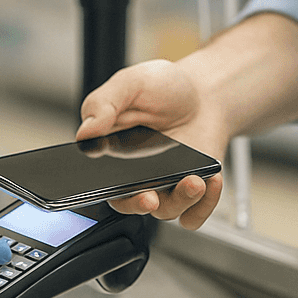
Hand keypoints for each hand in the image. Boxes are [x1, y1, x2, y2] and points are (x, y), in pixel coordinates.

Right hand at [74, 59, 228, 229]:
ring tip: (195, 179)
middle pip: (130, 204)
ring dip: (182, 199)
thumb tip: (85, 131)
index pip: (97, 181)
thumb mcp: (129, 83)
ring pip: (167, 210)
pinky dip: (205, 205)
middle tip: (150, 198)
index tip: (111, 186)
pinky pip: (195, 213)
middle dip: (139, 205)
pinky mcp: (191, 192)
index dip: (99, 190)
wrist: (204, 94)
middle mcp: (135, 176)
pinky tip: (212, 180)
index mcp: (110, 153)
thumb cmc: (163, 89)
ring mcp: (164, 186)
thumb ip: (103, 104)